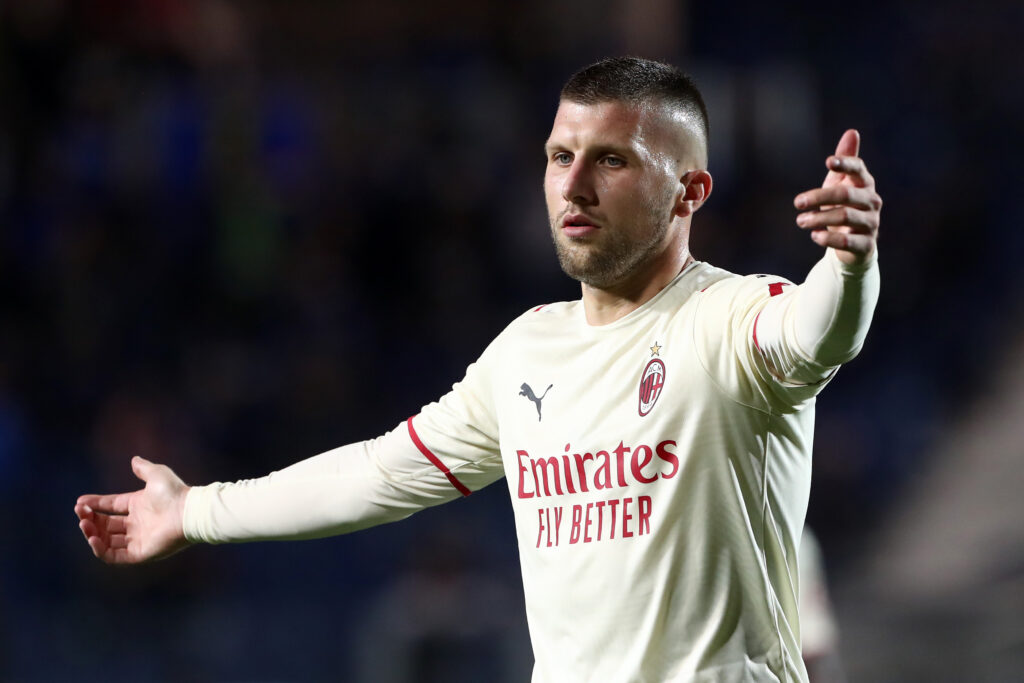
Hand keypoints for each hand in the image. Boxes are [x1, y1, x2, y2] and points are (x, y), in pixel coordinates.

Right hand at [75, 456, 191, 563]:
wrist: (188, 511)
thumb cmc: (175, 493)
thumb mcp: (156, 474)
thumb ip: (143, 468)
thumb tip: (134, 460)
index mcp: (139, 506)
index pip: (111, 506)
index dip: (95, 504)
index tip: (80, 502)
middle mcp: (137, 523)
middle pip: (106, 525)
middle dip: (90, 519)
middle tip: (81, 513)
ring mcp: (138, 539)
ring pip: (107, 541)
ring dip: (92, 533)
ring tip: (84, 524)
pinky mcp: (140, 553)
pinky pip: (115, 556)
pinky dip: (101, 550)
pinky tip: (92, 538)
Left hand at [794, 129, 881, 264]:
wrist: (854, 243)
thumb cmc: (844, 206)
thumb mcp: (840, 183)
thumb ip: (844, 160)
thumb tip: (852, 131)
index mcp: (865, 183)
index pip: (858, 169)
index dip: (845, 164)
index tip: (828, 161)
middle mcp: (872, 201)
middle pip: (846, 194)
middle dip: (819, 197)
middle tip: (797, 202)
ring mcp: (871, 223)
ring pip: (844, 216)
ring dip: (818, 218)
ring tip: (800, 221)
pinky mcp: (866, 244)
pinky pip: (847, 241)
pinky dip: (827, 238)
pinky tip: (814, 236)